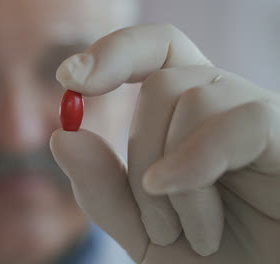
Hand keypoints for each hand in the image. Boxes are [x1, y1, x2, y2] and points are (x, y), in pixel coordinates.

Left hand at [50, 24, 279, 263]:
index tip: (69, 78)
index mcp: (190, 116)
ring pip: (189, 100)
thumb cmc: (213, 259)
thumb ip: (102, 188)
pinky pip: (236, 123)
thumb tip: (63, 135)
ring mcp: (258, 116)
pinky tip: (195, 223)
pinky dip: (195, 167)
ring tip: (195, 237)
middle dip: (141, 157)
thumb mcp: (143, 228)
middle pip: (161, 84)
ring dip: (172, 182)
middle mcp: (225, 104)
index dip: (113, 53)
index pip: (155, 51)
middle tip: (158, 227)